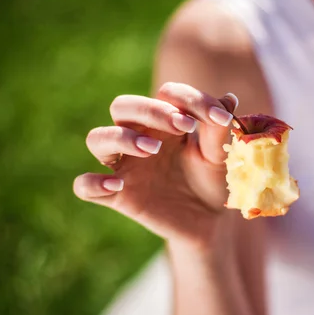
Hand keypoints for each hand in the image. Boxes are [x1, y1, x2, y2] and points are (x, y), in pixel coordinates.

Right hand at [73, 82, 238, 248]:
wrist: (209, 220)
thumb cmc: (212, 180)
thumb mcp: (220, 156)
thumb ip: (219, 129)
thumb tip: (228, 99)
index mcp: (166, 122)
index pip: (166, 94)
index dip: (189, 99)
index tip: (218, 118)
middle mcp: (139, 137)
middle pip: (122, 106)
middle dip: (150, 110)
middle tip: (182, 127)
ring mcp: (125, 166)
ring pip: (97, 138)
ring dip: (121, 138)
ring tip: (151, 150)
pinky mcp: (117, 196)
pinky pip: (84, 185)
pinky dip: (93, 183)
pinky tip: (117, 185)